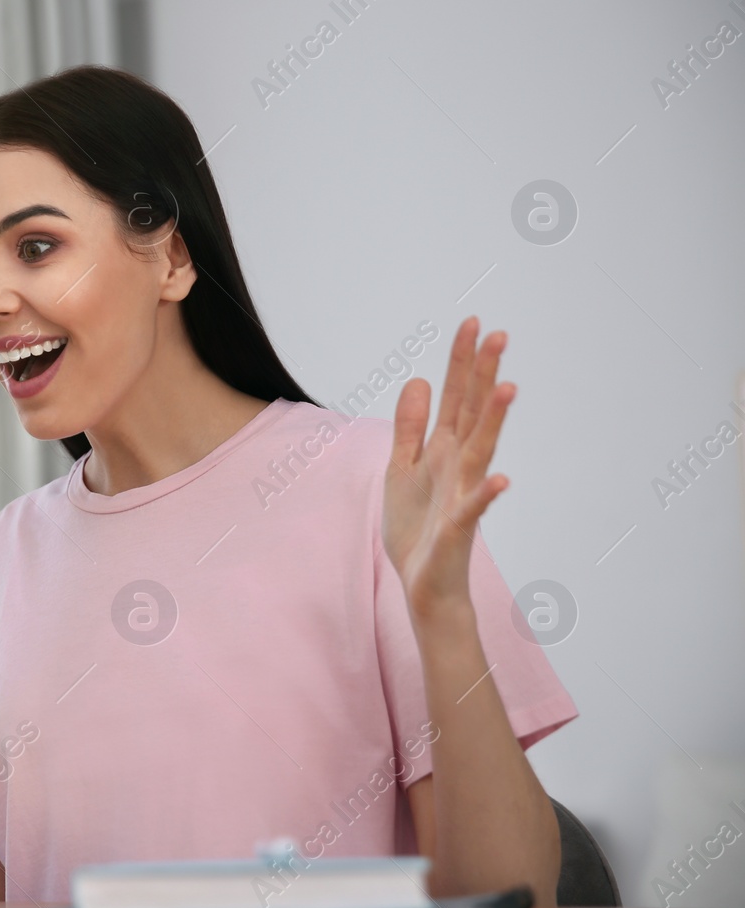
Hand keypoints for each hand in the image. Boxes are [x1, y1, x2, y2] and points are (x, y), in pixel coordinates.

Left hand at [382, 316, 515, 621]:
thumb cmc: (417, 528)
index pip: (455, 397)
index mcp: (442, 450)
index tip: (471, 322)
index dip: (461, 362)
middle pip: (473, 414)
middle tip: (498, 333)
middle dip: (482, 376)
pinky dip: (487, 496)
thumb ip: (410, 427)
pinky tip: (501, 481)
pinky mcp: (457, 530)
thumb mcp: (401, 468)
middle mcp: (458, 467)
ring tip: (506, 388)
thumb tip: (417, 380)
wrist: (424, 584)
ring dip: (493, 422)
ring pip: (480, 452)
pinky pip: (474, 510)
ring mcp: (462, 496)